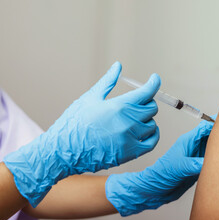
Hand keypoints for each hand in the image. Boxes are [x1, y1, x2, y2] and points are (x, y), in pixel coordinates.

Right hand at [3, 62, 160, 206]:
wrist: (63, 151)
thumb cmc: (74, 123)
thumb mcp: (90, 97)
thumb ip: (108, 81)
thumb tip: (118, 65)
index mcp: (119, 106)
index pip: (147, 91)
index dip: (154, 83)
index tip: (154, 79)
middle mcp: (128, 122)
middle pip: (152, 108)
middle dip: (146, 102)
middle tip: (136, 102)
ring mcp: (130, 139)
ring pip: (152, 124)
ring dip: (146, 120)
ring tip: (132, 119)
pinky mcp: (130, 153)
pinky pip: (152, 142)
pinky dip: (152, 135)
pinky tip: (144, 131)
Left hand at [105, 118, 214, 215]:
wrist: (156, 190)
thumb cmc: (161, 175)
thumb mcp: (178, 168)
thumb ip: (194, 164)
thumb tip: (210, 162)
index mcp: (188, 141)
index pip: (205, 127)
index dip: (217, 122)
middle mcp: (194, 147)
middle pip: (212, 135)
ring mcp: (197, 157)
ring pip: (214, 147)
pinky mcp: (199, 167)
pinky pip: (213, 160)